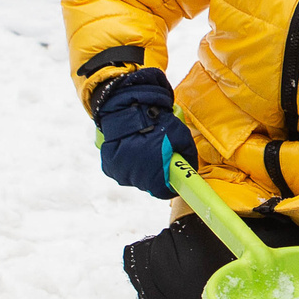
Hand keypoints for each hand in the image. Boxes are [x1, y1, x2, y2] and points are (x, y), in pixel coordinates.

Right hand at [91, 67, 197, 198]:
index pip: (165, 191)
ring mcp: (119, 173)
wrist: (126, 106)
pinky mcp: (108, 166)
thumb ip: (188, 155)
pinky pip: (123, 169)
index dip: (172, 183)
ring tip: (145, 146)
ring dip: (142, 166)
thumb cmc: (156, 121)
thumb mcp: (181, 135)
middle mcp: (133, 178)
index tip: (174, 174)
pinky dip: (129, 161)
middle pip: (150, 184)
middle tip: (160, 154)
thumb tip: (190, 166)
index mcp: (152, 175)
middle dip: (157, 172)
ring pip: (136, 177)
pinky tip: (132, 146)